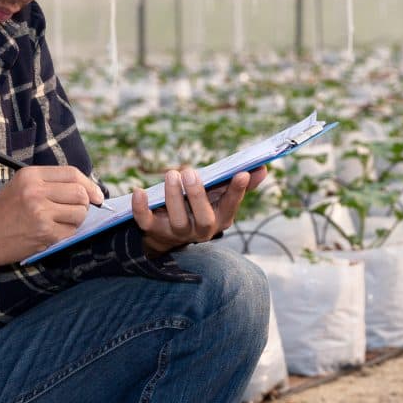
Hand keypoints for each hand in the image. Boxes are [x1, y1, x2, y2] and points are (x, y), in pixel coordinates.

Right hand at [0, 165, 100, 270]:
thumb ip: (49, 183)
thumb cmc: (2, 212)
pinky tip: (53, 234)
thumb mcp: (20, 186)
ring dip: (76, 221)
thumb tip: (86, 189)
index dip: (89, 184)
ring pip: (80, 213)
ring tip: (60, 223)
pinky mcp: (44, 233)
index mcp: (30, 175)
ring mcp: (41, 213)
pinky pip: (71, 232)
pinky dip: (67, 234)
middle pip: (80, 193)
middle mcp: (36, 191)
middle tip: (76, 211)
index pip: (72, 173)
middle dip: (85, 204)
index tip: (97, 195)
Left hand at [132, 167, 260, 253]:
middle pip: (203, 219)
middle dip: (197, 196)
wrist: (168, 233)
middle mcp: (201, 230)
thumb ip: (240, 184)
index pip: (231, 207)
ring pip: (177, 220)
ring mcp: (177, 232)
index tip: (241, 174)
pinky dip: (140, 208)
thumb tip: (262, 168)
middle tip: (190, 172)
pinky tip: (139, 191)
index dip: (236, 192)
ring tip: (171, 174)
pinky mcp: (154, 230)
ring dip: (173, 197)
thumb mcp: (219, 196)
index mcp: (220, 219)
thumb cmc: (199, 207)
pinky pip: (146, 222)